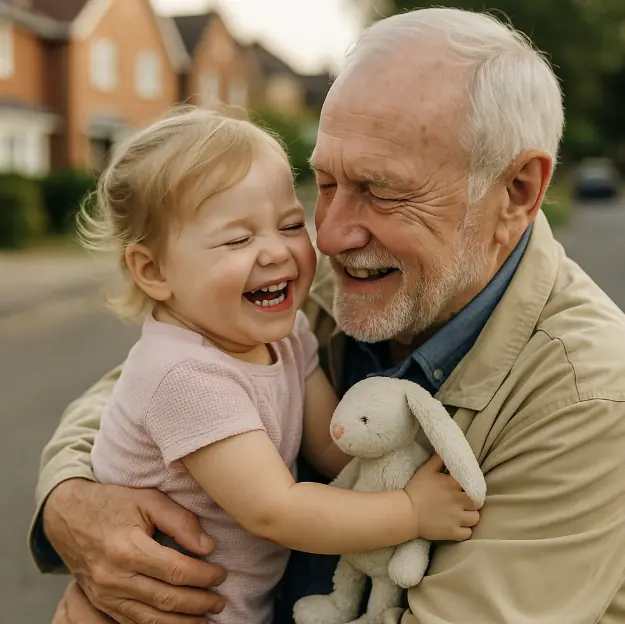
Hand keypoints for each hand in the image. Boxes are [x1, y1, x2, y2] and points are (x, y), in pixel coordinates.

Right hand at [43, 479, 226, 622]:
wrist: (67, 516)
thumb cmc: (113, 503)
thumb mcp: (148, 500)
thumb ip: (179, 521)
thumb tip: (207, 546)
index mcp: (127, 548)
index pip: (175, 571)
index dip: (204, 575)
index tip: (221, 573)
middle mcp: (114, 577)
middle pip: (165, 599)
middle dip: (198, 603)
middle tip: (220, 601)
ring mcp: (105, 595)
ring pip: (150, 619)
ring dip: (182, 623)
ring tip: (206, 619)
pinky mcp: (101, 603)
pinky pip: (132, 623)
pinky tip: (177, 623)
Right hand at [405, 454, 482, 541]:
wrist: (405, 513)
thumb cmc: (416, 490)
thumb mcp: (426, 470)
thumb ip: (439, 459)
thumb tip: (448, 450)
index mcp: (452, 484)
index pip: (474, 484)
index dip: (472, 486)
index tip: (468, 487)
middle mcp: (457, 501)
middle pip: (478, 503)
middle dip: (474, 502)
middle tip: (466, 502)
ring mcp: (456, 518)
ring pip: (475, 518)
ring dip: (470, 516)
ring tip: (462, 514)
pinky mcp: (452, 532)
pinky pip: (467, 533)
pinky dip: (464, 530)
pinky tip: (457, 525)